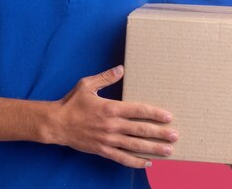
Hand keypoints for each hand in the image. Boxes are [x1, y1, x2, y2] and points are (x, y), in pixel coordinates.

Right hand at [48, 65, 178, 168]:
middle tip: (175, 136)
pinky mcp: (103, 150)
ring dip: (153, 149)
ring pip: (135, 146)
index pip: (138, 111)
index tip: (168, 116)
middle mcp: (112, 125)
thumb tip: (121, 69)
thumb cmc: (72, 103)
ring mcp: (108, 140)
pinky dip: (136, 162)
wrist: (56, 124)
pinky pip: (122, 158)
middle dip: (160, 134)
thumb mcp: (87, 85)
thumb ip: (106, 77)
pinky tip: (148, 163)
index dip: (155, 114)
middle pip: (141, 131)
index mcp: (110, 108)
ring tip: (168, 151)